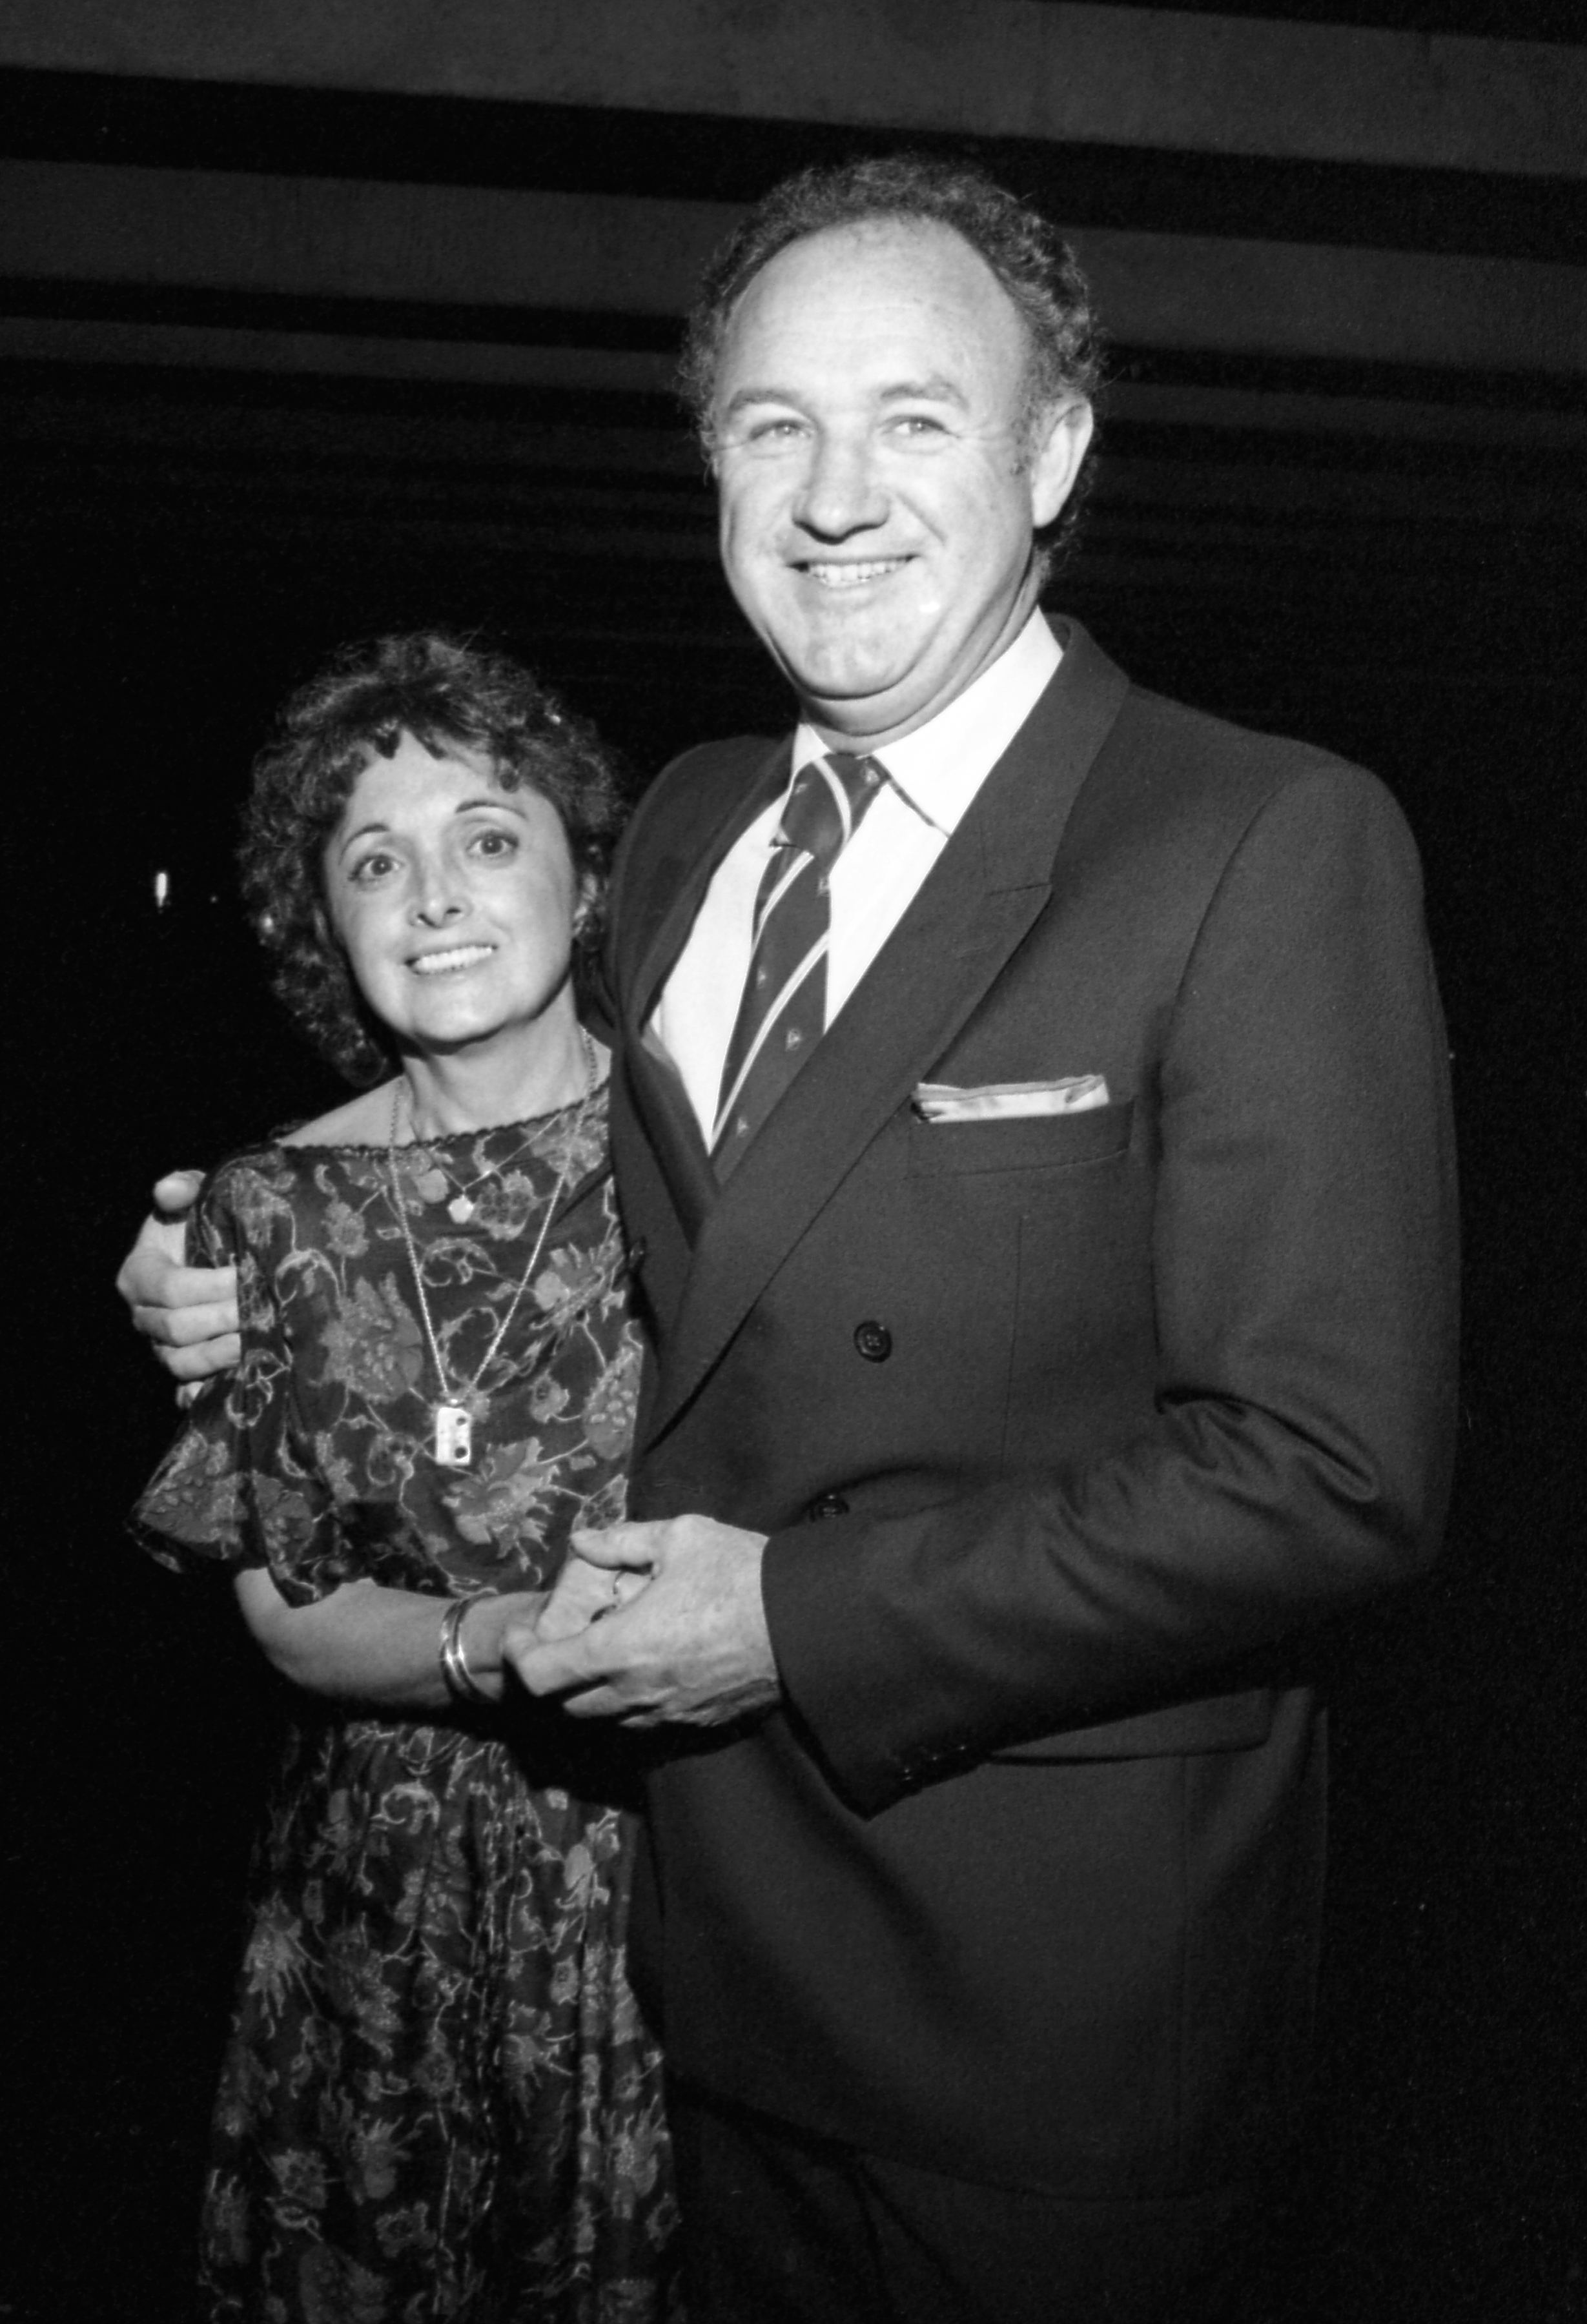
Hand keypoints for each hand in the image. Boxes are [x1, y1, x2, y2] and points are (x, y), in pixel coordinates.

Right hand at [116, 1169, 240, 1386]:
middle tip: (262, 1309)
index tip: (245, 1275)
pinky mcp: (182, 1367)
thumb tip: (169, 1190)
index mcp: (139, 1273)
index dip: (208, 1286)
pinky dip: (204, 1392)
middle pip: (175, 1329)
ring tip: (258, 1342)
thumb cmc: (204, 1223)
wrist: (217, 1254)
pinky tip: (234, 1386)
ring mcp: (160, 1346)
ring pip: (181, 1363)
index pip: (170, 1288)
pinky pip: (187, 1388)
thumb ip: (184, 1188)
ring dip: (220, 1356)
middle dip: (221, 1319)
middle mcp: (144, 1315)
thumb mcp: (195, 1199)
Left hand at [504, 1517, 779, 1727]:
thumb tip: (582, 1541)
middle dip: (552, 1673)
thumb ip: (621, 1540)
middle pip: (566, 1703)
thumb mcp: (679, 1537)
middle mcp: (635, 1692)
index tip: (524, 1630)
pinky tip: (646, 1665)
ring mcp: (667, 1713)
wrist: (805, 1622)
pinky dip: (628, 1701)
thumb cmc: (741, 1573)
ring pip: (604, 1717)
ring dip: (589, 1690)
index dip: (519, 1654)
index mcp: (620, 1648)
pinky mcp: (697, 1721)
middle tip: (561, 1638)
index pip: (540, 1674)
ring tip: (603, 1651)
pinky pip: (644, 1722)